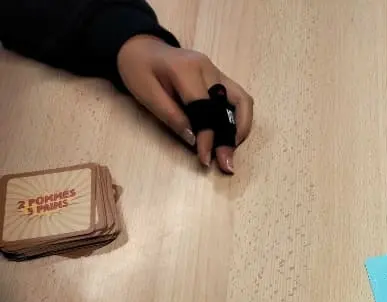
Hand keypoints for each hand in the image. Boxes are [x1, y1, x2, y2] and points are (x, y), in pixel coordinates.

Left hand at [116, 36, 252, 173]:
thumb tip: (194, 141)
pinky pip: (238, 99)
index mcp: (186, 70)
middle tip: (227, 162)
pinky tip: (231, 135)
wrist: (140, 47)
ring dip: (242, 127)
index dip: (208, 136)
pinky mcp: (220, 78)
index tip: (206, 159)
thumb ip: (171, 117)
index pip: (206, 108)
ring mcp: (217, 71)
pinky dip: (238, 119)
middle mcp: (208, 68)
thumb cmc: (138, 70)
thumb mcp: (147, 95)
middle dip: (233, 136)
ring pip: (243, 100)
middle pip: (233, 104)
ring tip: (233, 148)